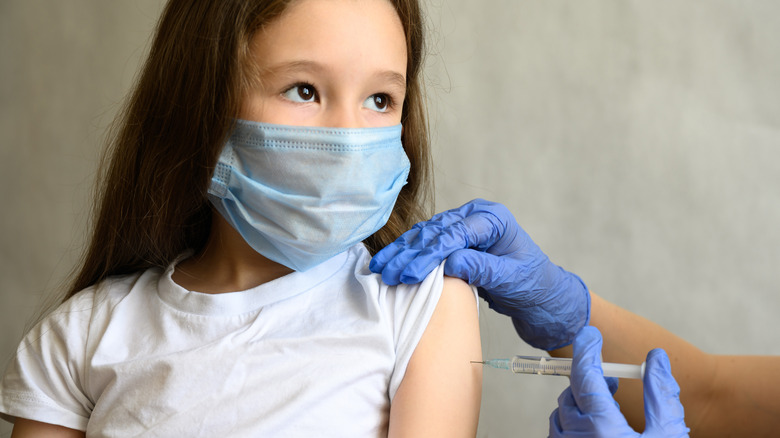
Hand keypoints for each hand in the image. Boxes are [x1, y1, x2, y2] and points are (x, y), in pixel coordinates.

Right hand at [370, 198, 588, 349]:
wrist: (544, 298)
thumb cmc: (535, 288)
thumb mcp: (513, 280)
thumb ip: (484, 269)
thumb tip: (451, 263)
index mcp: (493, 219)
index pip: (454, 233)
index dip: (428, 254)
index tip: (409, 275)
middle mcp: (476, 217)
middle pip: (435, 231)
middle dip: (408, 253)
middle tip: (386, 273)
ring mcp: (465, 227)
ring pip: (426, 235)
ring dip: (403, 253)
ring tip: (381, 269)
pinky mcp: (456, 242)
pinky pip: (428, 244)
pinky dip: (409, 255)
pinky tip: (392, 264)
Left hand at [549, 326, 688, 437]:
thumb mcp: (669, 435)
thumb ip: (661, 395)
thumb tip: (656, 358)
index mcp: (601, 428)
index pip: (584, 376)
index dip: (586, 350)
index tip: (590, 334)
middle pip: (572, 394)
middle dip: (589, 381)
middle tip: (611, 381)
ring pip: (562, 415)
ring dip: (580, 403)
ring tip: (606, 406)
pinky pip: (560, 433)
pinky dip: (573, 423)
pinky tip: (596, 427)